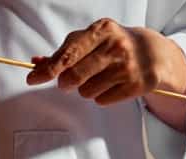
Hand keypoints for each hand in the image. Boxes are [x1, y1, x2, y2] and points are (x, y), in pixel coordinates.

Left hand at [26, 18, 185, 108]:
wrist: (153, 53)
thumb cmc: (113, 45)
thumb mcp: (91, 39)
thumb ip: (64, 51)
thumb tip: (36, 63)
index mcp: (101, 30)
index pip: (67, 54)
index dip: (47, 70)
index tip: (32, 79)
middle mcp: (115, 47)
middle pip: (73, 77)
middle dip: (66, 82)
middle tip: (68, 81)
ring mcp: (127, 67)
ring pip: (86, 92)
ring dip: (86, 89)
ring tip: (99, 77)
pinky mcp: (136, 85)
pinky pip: (102, 100)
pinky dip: (102, 96)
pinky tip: (111, 84)